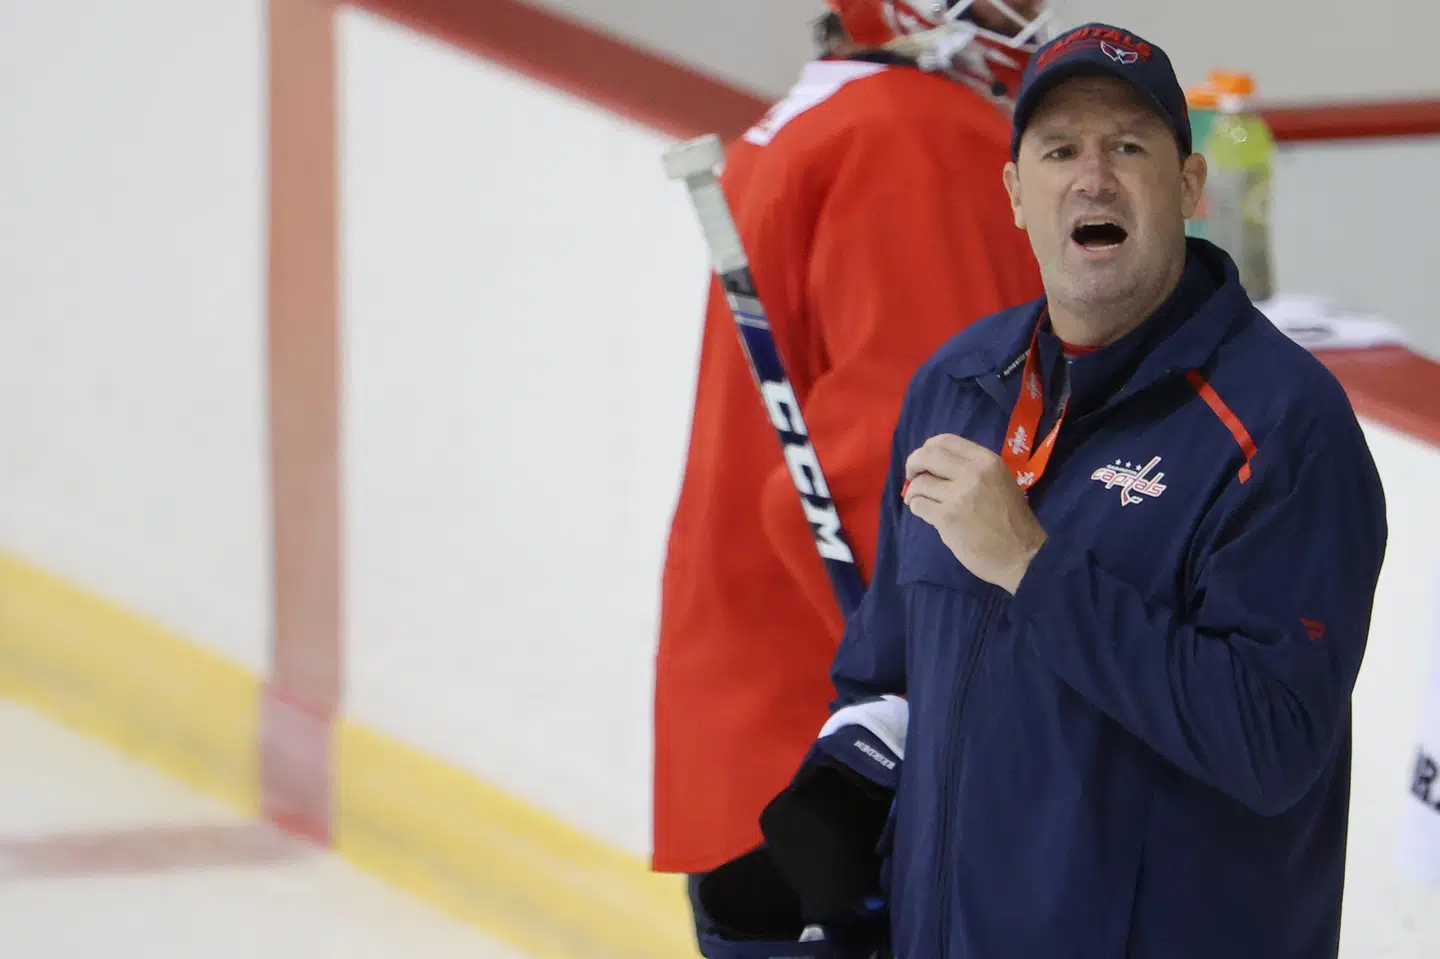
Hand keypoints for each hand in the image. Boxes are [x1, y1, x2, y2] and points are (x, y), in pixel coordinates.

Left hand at [902, 433, 1047, 594]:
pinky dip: (918, 508)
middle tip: (912, 476)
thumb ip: (972, 469)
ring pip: (920, 483)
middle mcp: (972, 473)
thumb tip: (936, 466)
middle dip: (913, 464)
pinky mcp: (947, 518)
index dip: (927, 448)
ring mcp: (958, 496)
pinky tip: (926, 514)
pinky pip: (920, 505)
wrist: (1022, 554)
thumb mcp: (1000, 481)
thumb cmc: (1012, 520)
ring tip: (918, 500)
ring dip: (914, 492)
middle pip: (927, 456)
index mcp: (986, 460)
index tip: (925, 461)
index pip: (945, 440)